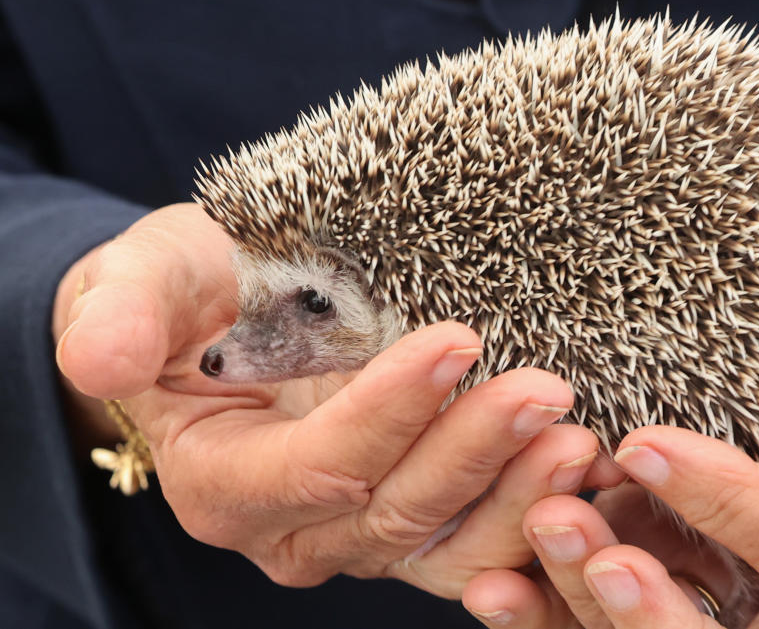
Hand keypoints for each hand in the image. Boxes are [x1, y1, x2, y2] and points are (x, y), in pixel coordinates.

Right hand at [53, 202, 606, 596]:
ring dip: (519, 501)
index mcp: (227, 482)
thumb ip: (119, 315)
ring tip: (580, 440)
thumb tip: (98, 357)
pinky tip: (585, 472)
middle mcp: (296, 529)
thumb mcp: (139, 283)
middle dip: (472, 456)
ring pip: (446, 550)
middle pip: (394, 515)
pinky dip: (531, 517)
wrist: (221, 326)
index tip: (454, 341)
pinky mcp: (414, 518)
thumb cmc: (186, 299)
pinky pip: (476, 544)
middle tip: (546, 392)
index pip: (317, 467)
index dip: (385, 414)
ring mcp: (362, 533)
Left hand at [463, 196, 758, 626]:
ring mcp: (735, 583)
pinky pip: (610, 608)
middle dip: (644, 603)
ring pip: (658, 626)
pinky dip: (552, 607)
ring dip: (582, 597)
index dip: (730, 506)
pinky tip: (494, 586)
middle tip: (564, 527)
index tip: (645, 442)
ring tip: (527, 534)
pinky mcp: (675, 563)